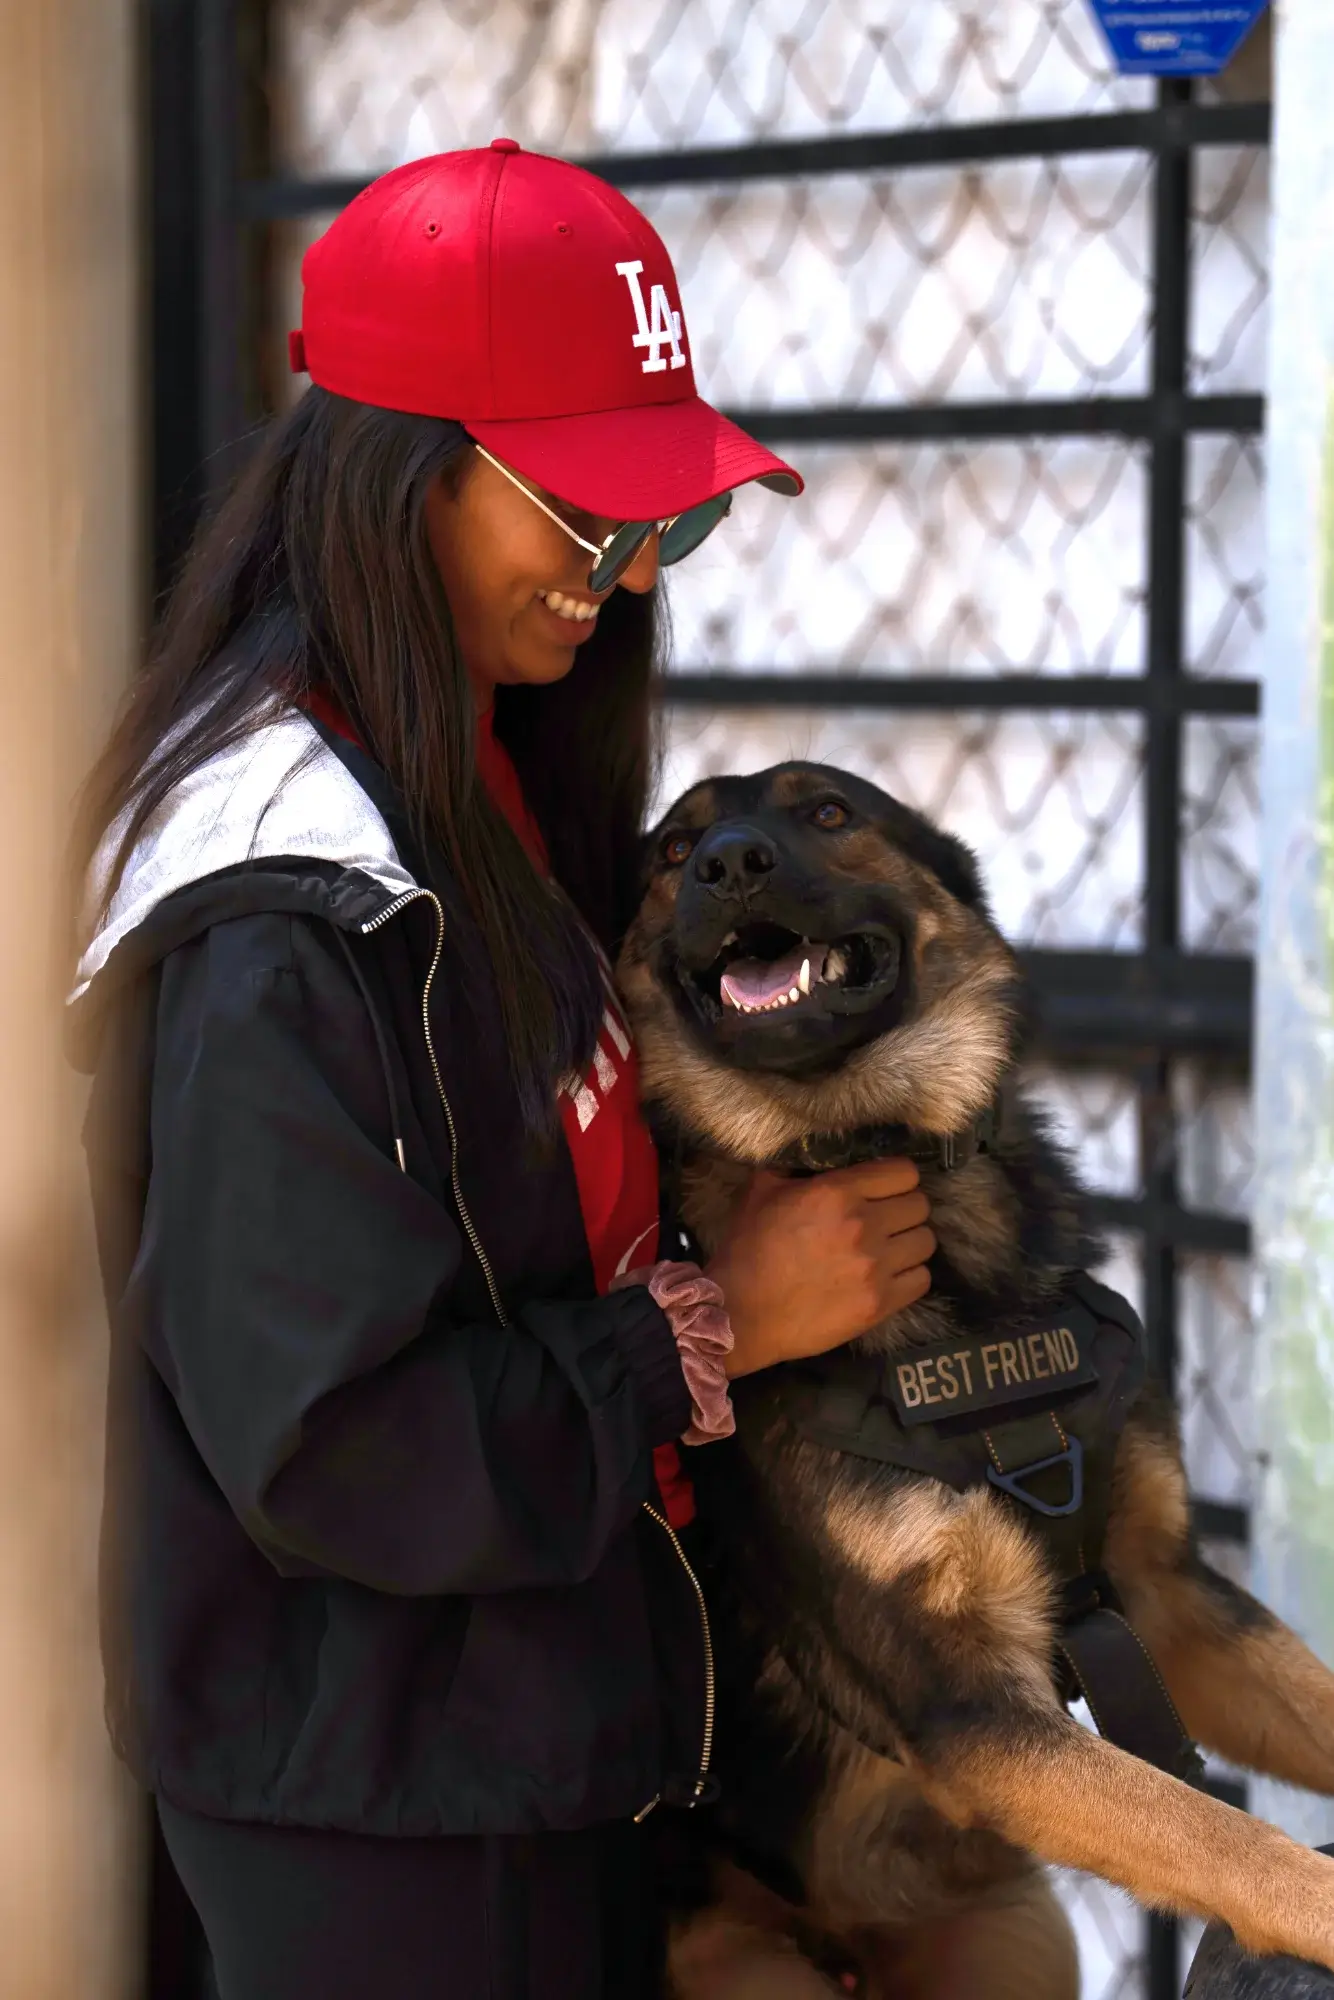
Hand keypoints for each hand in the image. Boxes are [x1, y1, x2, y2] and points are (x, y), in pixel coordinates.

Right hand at [704, 1159, 934, 1379]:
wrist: (740, 1313)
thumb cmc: (747, 1249)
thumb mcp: (761, 1190)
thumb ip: (795, 1166)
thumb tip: (819, 1152)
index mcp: (837, 1192)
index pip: (904, 1172)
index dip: (897, 1177)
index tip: (885, 1187)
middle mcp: (864, 1226)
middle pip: (920, 1206)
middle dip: (904, 1208)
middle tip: (885, 1218)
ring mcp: (875, 1268)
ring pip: (925, 1242)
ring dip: (909, 1242)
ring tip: (889, 1248)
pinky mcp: (879, 1304)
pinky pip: (921, 1280)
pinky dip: (910, 1275)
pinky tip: (889, 1275)